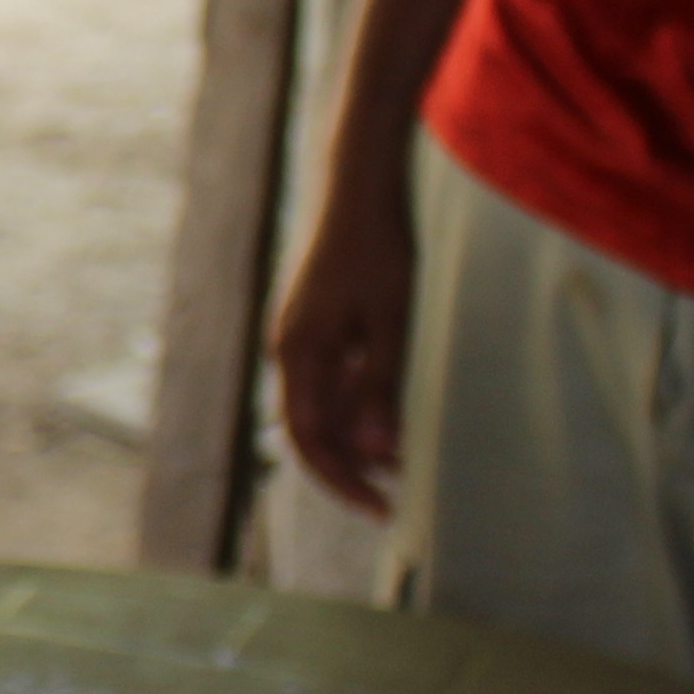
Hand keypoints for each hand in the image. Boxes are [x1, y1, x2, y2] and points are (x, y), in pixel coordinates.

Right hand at [269, 183, 418, 514]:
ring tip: (402, 463)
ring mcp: (303, 339)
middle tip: (393, 498)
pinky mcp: (319, 326)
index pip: (310, 440)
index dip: (343, 481)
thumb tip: (374, 451)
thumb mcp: (390, 322)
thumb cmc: (378, 249)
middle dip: (350, 469)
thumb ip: (379, 387)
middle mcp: (291, 351)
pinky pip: (331, 383)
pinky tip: (391, 418)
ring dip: (357, 440)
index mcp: (299, 354)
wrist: (360, 186)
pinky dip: (358, 408)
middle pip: (311, 431)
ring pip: (323, 409)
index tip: (380, 508)